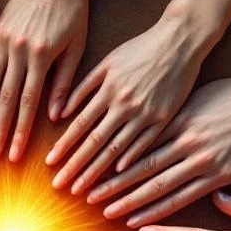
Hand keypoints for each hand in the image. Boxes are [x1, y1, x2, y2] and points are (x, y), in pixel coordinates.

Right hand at [0, 0, 99, 161]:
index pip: (26, 103)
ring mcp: (2, 39)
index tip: (13, 154)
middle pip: (2, 98)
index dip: (18, 131)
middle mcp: (16, 48)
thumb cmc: (74, 10)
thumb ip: (64, 82)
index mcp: (39, 55)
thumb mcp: (75, 47)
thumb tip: (55, 117)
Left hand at [47, 6, 214, 194]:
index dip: (64, 146)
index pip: (80, 125)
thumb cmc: (141, 48)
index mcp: (108, 90)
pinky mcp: (166, 118)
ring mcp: (146, 113)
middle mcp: (124, 104)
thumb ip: (84, 87)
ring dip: (99, 171)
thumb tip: (61, 112)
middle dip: (75, 167)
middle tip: (60, 186)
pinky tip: (118, 176)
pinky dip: (130, 160)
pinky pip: (145, 144)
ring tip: (85, 190)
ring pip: (117, 148)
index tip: (50, 164)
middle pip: (94, 142)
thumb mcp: (108, 62)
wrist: (180, 40)